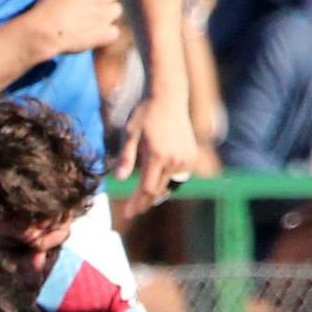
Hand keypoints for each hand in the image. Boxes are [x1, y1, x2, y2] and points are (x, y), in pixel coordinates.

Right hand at [29, 0, 122, 59]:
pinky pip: (114, 31)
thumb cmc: (45, 7)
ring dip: (108, 12)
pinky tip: (96, 33)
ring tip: (95, 17)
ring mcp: (103, 16)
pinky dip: (106, 33)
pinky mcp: (104, 34)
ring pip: (117, 9)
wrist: (44, 33)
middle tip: (95, 0)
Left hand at [116, 93, 196, 214]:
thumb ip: (126, 158)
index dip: (137, 204)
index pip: (147, 189)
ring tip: (143, 200)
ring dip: (156, 193)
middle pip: (158, 191)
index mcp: (157, 155)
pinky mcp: (191, 156)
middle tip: (132, 210)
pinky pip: (178, 176)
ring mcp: (185, 158)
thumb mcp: (130, 133)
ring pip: (169, 185)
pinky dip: (166, 180)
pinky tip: (157, 181)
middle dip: (144, 202)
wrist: (169, 97)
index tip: (128, 214)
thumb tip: (120, 180)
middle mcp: (174, 159)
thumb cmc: (145, 113)